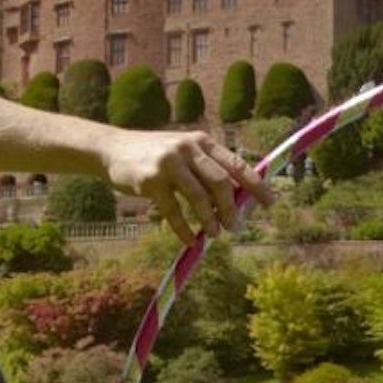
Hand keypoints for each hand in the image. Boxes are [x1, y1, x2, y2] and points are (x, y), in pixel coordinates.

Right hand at [103, 130, 272, 244]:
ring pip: (199, 197)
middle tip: (236, 226)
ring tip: (216, 234)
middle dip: (231, 208)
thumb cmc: (157, 155)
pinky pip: (174, 211)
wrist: (112, 148)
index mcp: (203, 142)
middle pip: (220, 183)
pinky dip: (184, 229)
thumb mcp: (186, 153)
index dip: (256, 185)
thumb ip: (210, 169)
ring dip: (211, 220)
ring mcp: (168, 164)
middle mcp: (188, 149)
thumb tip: (240, 198)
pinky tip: (191, 240)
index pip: (237, 164)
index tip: (270, 203)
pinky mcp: (150, 181)